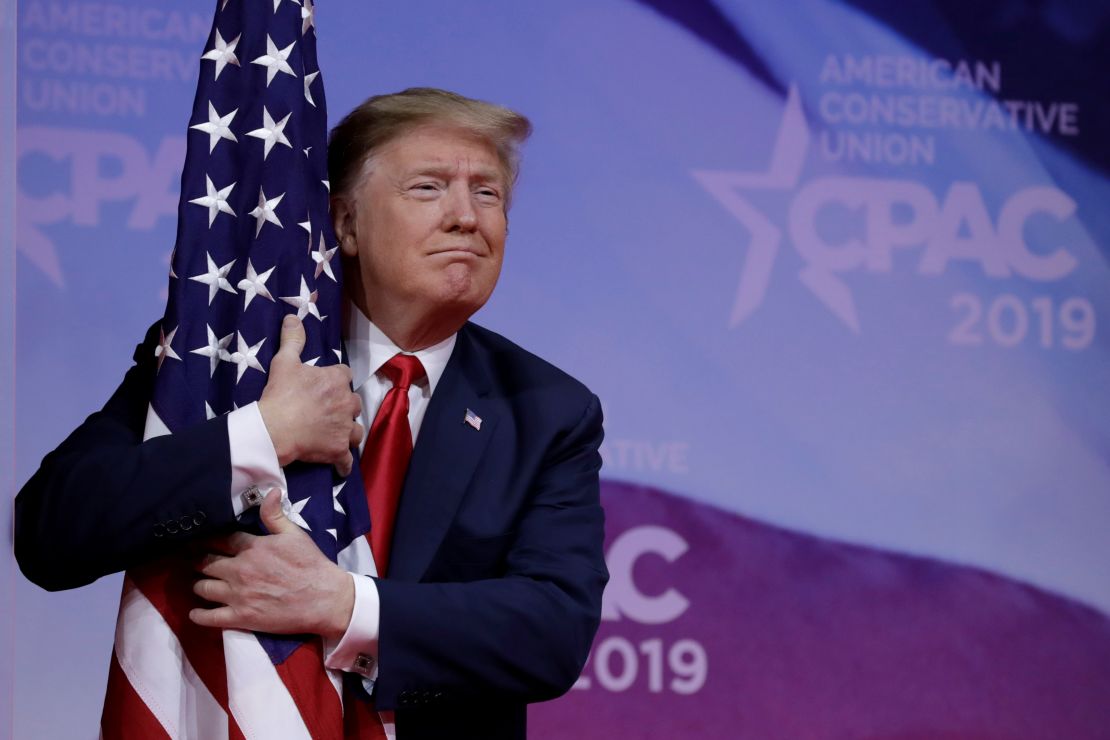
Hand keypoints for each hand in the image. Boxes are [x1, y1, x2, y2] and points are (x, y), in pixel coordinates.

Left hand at [189, 490, 354, 638]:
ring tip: (200, 584)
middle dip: (198, 560)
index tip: (200, 540)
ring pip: (202, 588)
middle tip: (196, 561)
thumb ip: (276, 515)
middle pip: (205, 563)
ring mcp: (238, 595)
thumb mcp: (295, 535)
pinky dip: (198, 615)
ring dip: (198, 585)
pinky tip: (196, 612)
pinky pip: (209, 617)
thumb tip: (271, 491)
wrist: (324, 599)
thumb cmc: (311, 565)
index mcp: (252, 548)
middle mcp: (239, 570)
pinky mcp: (240, 617)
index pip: (220, 539)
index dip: (207, 539)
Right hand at [258, 315, 362, 476]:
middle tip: (324, 412)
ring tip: (335, 435)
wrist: (273, 429)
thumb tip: (293, 316)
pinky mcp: (339, 449)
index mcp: (337, 380)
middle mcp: (347, 402)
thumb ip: (292, 339)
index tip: (323, 387)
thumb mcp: (284, 362)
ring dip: (348, 432)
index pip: (345, 376)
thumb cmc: (280, 394)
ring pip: (356, 430)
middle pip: (352, 403)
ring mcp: (345, 428)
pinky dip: (343, 463)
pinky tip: (339, 465)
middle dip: (342, 407)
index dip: (334, 381)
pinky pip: (347, 460)